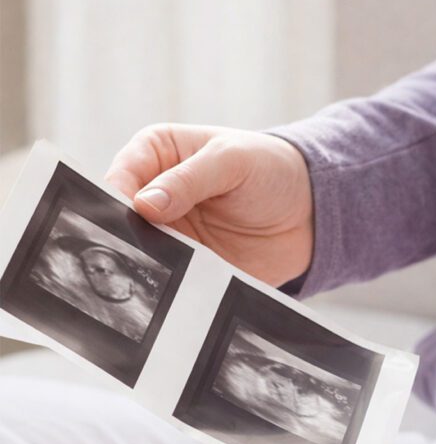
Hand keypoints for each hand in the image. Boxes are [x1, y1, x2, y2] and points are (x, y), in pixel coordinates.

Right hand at [105, 124, 312, 285]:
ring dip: (149, 263)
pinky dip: (172, 285)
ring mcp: (170, 232)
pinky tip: (176, 289)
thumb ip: (188, 180)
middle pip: (123, 218)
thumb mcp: (232, 160)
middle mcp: (155, 194)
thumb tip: (145, 204)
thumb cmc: (270, 168)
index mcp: (156, 154)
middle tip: (139, 248)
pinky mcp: (188, 264)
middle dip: (127, 234)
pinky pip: (171, 278)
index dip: (118, 197)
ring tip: (161, 270)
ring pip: (142, 252)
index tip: (129, 216)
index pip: (121, 175)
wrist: (309, 211)